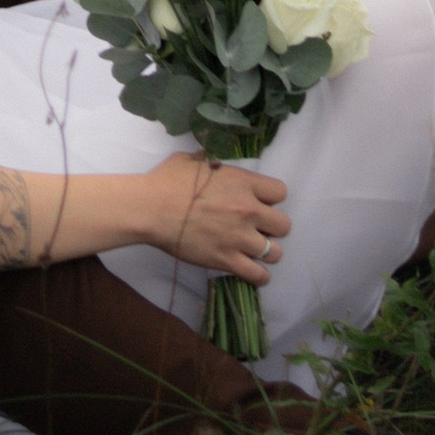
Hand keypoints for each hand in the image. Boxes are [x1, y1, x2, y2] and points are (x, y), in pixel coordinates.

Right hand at [146, 154, 290, 284]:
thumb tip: (208, 159)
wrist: (151, 208)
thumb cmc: (167, 180)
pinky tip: (253, 271)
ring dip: (267, 252)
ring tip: (254, 250)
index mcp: (242, 182)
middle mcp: (248, 210)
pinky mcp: (227, 260)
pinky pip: (258, 275)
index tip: (259, 202)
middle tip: (258, 228)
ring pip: (276, 253)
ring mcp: (239, 237)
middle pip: (284, 225)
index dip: (271, 198)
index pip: (280, 192)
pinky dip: (259, 275)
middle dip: (272, 227)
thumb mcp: (192, 160)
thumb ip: (209, 161)